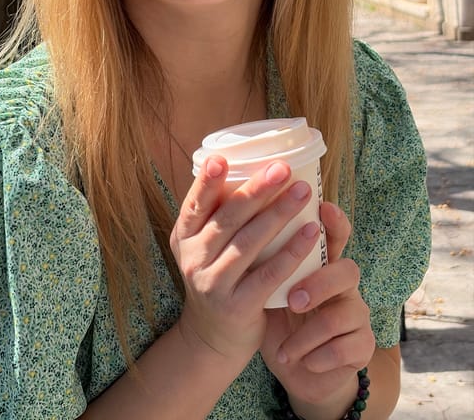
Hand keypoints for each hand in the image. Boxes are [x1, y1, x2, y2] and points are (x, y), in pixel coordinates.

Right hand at [170, 157, 320, 369]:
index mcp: (184, 236)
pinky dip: (292, 253)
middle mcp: (193, 258)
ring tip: (303, 192)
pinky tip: (312, 234)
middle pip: (228, 219)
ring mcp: (213, 284)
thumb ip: (219, 216)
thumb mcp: (205, 246)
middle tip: (283, 168)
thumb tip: (251, 167)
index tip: (221, 158)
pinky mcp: (237, 307)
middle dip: (257, 190)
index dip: (207, 182)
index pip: (194, 204)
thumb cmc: (218, 276)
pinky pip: (268, 275)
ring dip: (278, 215)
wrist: (213, 338)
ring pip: (248, 243)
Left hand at [260, 203, 375, 408]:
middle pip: (347, 271)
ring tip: (285, 349)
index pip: (335, 236)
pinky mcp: (362, 347)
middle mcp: (343, 285)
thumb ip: (265, 259)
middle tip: (292, 301)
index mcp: (321, 265)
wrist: (294, 370)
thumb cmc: (278, 319)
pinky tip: (299, 362)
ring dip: (308, 334)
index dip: (334, 221)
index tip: (323, 206)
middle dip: (318, 285)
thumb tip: (236, 222)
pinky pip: (344, 349)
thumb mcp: (268, 287)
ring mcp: (356, 316)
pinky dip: (316, 357)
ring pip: (342, 315)